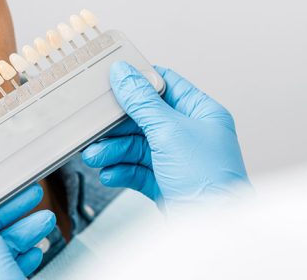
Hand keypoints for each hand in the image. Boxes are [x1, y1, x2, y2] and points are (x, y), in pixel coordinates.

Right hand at [82, 62, 250, 209]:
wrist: (212, 233)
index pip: (165, 85)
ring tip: (95, 156)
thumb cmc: (208, 181)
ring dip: (113, 150)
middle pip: (144, 118)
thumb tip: (123, 72)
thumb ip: (142, 102)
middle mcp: (190, 135)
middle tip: (94, 127)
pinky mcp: (165, 183)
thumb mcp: (170, 131)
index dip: (138, 82)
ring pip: (136, 146)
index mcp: (201, 113)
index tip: (110, 80)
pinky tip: (110, 173)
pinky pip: (136, 170)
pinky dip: (121, 170)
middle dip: (117, 126)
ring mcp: (177, 160)